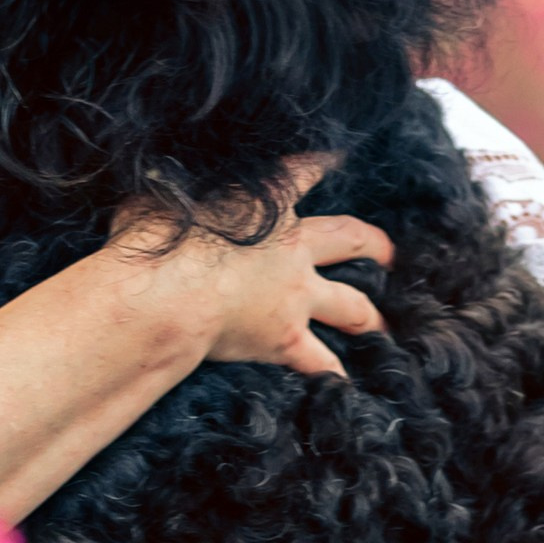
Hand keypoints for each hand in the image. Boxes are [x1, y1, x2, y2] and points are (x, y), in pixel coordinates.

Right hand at [118, 157, 391, 378]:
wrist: (166, 292)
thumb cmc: (155, 238)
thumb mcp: (157, 196)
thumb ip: (171, 193)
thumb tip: (156, 188)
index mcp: (266, 200)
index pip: (302, 172)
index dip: (321, 162)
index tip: (334, 155)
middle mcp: (293, 245)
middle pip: (349, 239)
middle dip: (373, 245)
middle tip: (388, 253)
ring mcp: (295, 294)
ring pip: (351, 305)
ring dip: (370, 317)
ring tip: (385, 328)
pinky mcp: (284, 337)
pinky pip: (319, 361)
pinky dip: (335, 374)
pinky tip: (348, 386)